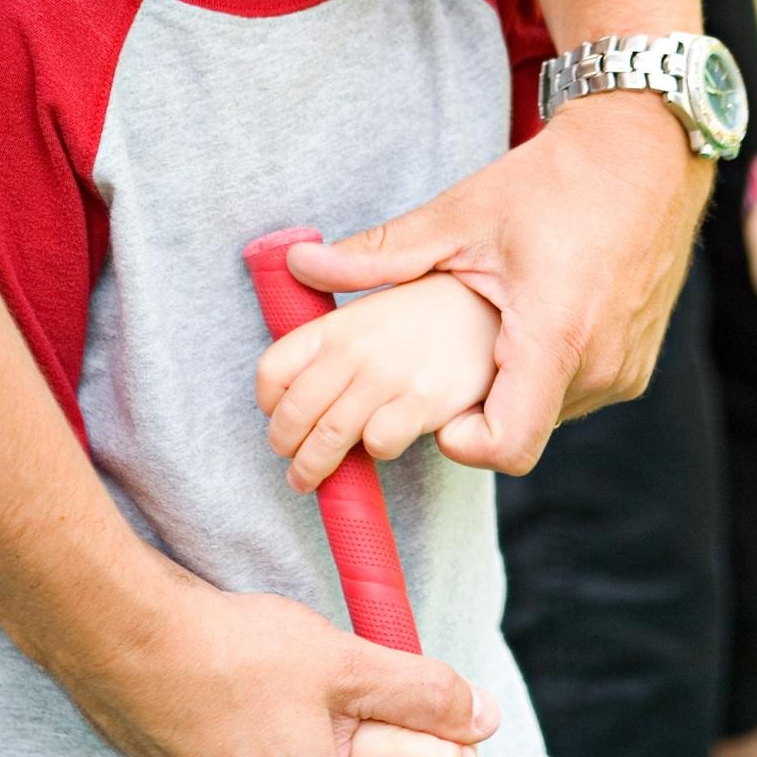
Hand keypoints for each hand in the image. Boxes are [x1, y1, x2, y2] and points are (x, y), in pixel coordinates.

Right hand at [67, 568, 498, 756]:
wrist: (124, 642)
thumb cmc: (230, 659)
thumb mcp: (344, 666)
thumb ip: (421, 694)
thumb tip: (484, 716)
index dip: (437, 737)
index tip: (430, 705)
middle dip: (390, 732)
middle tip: (354, 687)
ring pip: (335, 755)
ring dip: (346, 723)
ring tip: (308, 684)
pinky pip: (292, 749)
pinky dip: (303, 723)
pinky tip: (276, 690)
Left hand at [258, 275, 501, 492]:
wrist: (489, 308)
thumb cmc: (429, 309)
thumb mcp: (374, 301)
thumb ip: (333, 319)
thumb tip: (296, 279)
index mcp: (336, 325)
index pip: (273, 370)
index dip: (267, 403)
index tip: (275, 414)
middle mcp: (356, 351)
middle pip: (293, 414)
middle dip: (283, 446)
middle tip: (289, 459)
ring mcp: (389, 377)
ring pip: (327, 439)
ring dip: (311, 467)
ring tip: (307, 478)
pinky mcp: (424, 401)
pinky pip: (380, 444)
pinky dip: (377, 452)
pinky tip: (382, 446)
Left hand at [286, 90, 706, 474]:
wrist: (645, 152)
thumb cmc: (556, 180)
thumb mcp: (461, 216)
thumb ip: (381, 256)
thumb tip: (300, 265)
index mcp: (555, 336)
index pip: (505, 447)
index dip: (460, 443)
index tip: (435, 411)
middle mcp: (600, 365)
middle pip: (520, 430)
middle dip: (478, 403)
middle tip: (451, 352)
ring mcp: (628, 369)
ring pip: (548, 415)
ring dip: (512, 387)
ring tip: (494, 325)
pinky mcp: (640, 363)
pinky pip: (578, 395)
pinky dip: (546, 375)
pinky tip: (530, 321)